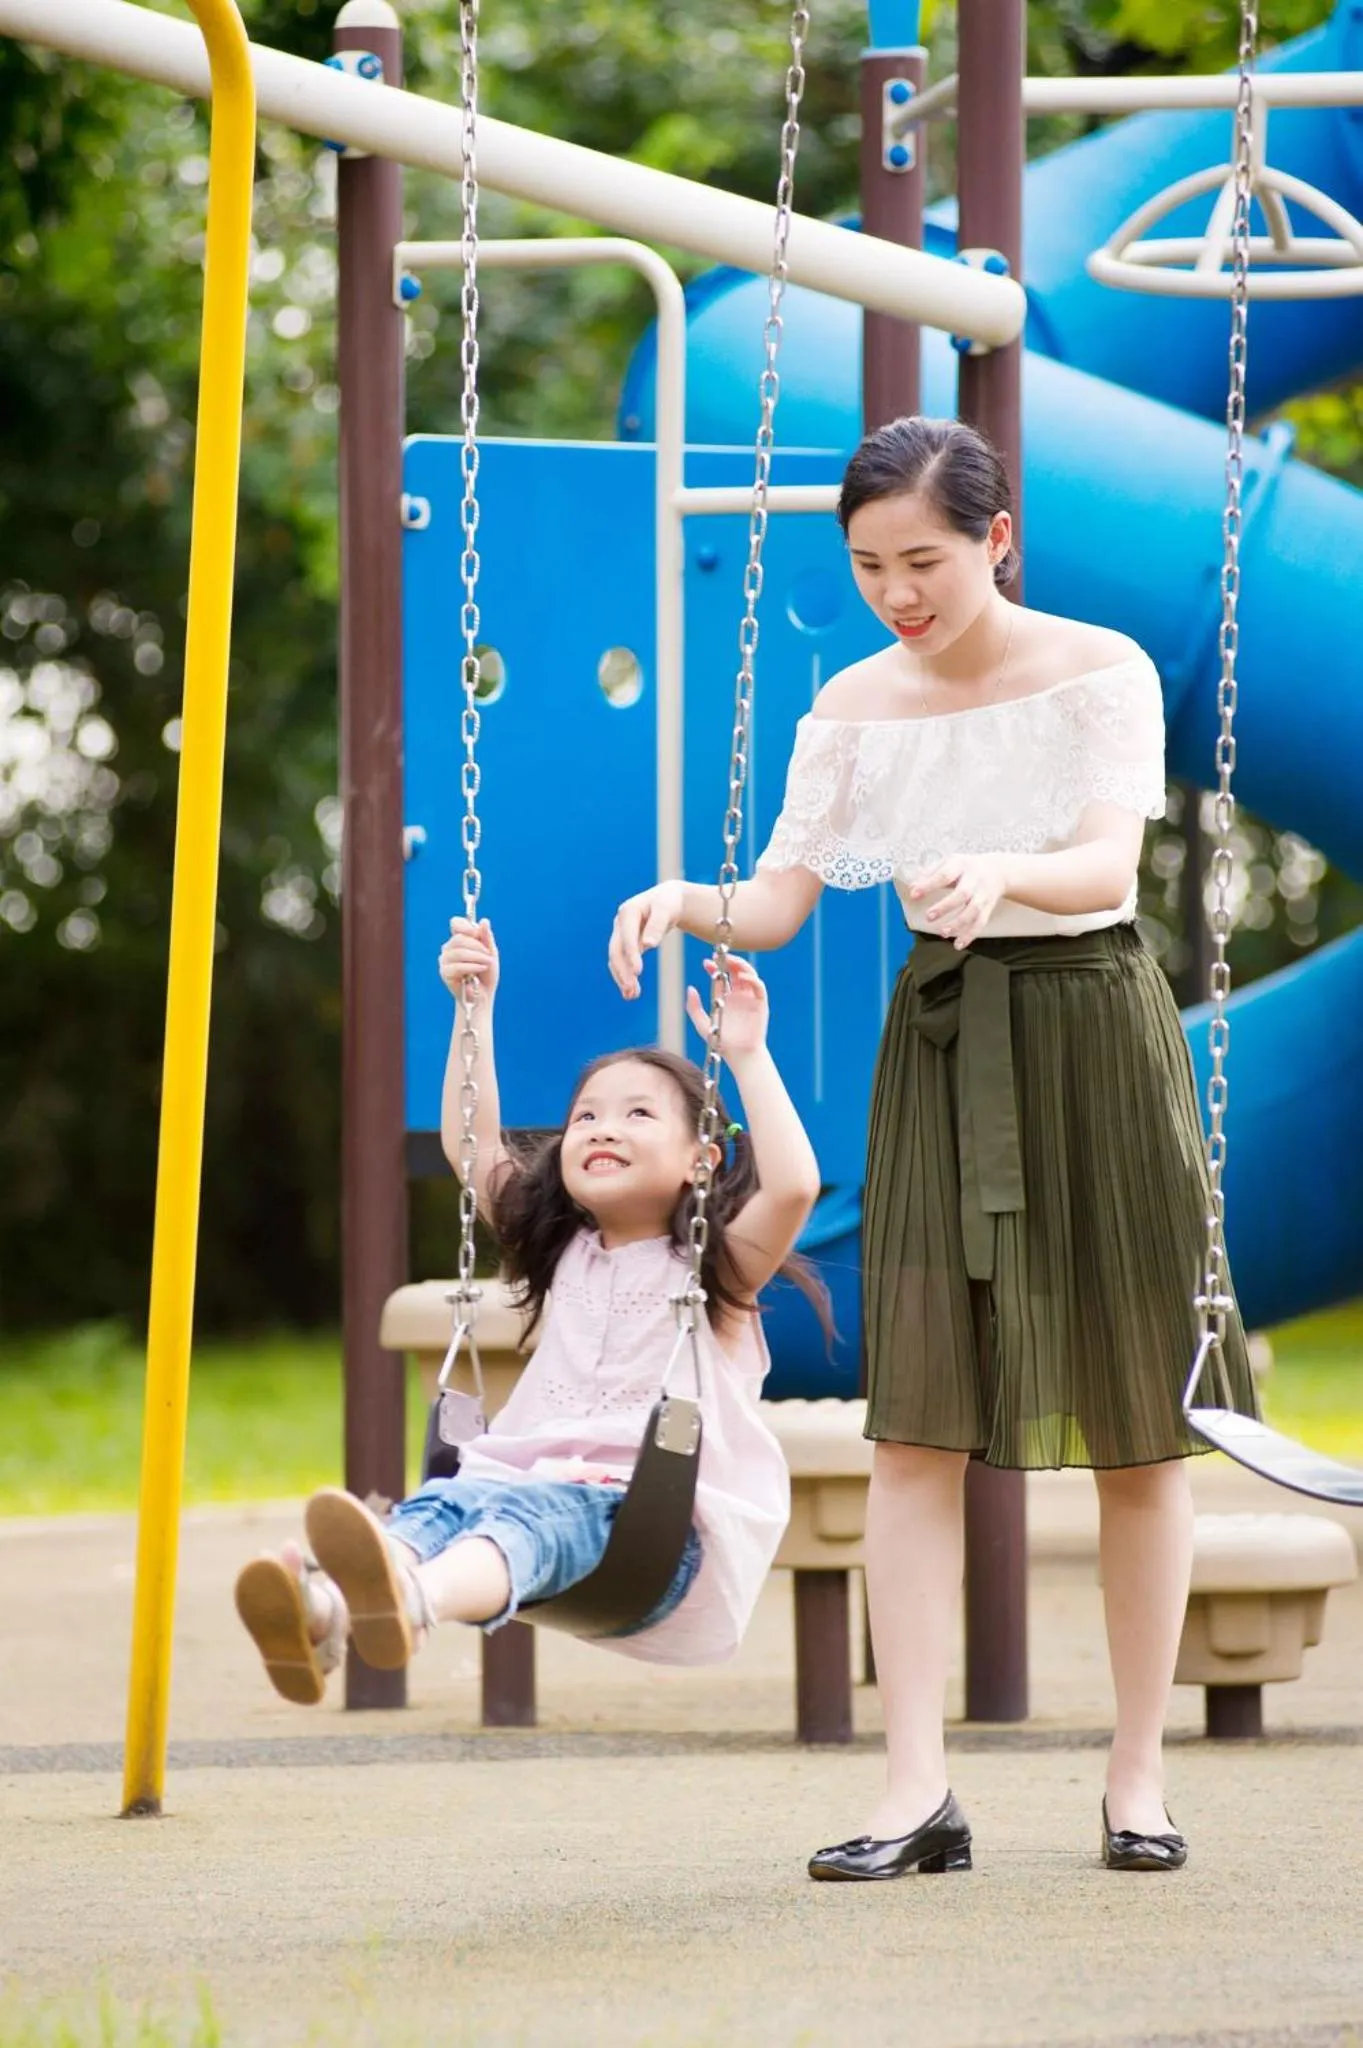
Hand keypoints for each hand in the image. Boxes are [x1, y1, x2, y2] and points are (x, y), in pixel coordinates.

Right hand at [439, 916, 499, 998]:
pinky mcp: (444, 972)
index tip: (477, 934)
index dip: (466, 926)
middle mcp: (449, 947)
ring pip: (458, 952)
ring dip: (476, 957)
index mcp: (460, 939)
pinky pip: (457, 966)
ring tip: (486, 964)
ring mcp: (445, 960)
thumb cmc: (486, 973)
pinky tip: (480, 969)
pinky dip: (471, 967)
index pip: (456, 923)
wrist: (483, 995)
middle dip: (477, 946)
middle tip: (489, 956)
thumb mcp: (491, 953)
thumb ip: (486, 937)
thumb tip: (485, 920)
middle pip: (459, 938)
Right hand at [609, 881, 683, 998]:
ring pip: (616, 959)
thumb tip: (648, 945)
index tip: (639, 972)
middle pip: (616, 951)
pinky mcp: (625, 944)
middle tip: (631, 990)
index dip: (631, 955)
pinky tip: (632, 993)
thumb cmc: (669, 903)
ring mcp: (620, 934)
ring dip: (622, 978)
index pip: (627, 937)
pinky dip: (626, 977)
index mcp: (628, 912)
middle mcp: (619, 924)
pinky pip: (622, 963)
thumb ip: (657, 926)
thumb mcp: (666, 910)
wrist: (667, 901)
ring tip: (632, 996)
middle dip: (622, 971)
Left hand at [685, 955, 768, 1061]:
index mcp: (726, 998)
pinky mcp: (761, 1004)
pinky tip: (741, 976)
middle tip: (719, 957)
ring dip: (740, 965)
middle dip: (728, 961)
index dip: (715, 967)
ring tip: (730, 961)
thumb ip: (693, 1007)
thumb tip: (690, 988)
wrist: (739, 1055)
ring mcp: (750, 998)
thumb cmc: (721, 1042)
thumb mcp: (702, 1023)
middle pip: (735, 971)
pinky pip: (759, 986)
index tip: (707, 962)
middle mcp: (739, 996)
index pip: (722, 976)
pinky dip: (752, 978)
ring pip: (748, 974)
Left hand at [909, 853, 1010, 950]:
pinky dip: (970, 935)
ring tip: (943, 933)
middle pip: (962, 894)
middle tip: (929, 917)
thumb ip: (931, 873)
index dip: (928, 885)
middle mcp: (974, 879)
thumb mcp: (951, 862)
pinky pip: (981, 922)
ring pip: (973, 910)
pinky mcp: (989, 907)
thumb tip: (912, 887)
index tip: (914, 894)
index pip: (944, 875)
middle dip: (945, 907)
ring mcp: (983, 894)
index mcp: (961, 865)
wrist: (999, 871)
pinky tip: (958, 944)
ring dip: (958, 923)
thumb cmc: (967, 868)